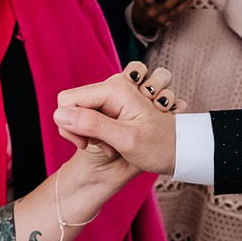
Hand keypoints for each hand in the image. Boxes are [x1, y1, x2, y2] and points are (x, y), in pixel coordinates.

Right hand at [54, 62, 182, 175]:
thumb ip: (92, 125)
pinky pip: (93, 118)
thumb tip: (59, 115)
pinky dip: (99, 134)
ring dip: (91, 134)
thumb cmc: (159, 147)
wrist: (181, 152)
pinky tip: (115, 146)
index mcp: (115, 89)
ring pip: (82, 113)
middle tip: (107, 147)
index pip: (67, 100)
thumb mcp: (125, 139)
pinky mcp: (115, 109)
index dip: (70, 124)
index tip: (88, 144)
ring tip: (114, 147)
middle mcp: (114, 88)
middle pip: (73, 105)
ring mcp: (115, 98)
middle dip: (82, 129)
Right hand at [131, 0, 192, 35]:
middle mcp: (153, 13)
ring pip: (176, 12)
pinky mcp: (166, 23)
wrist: (140, 19)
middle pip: (167, 6)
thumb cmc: (142, 2)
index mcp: (145, 4)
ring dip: (186, 3)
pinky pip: (178, 15)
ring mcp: (160, 19)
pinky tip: (190, 1)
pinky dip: (185, 8)